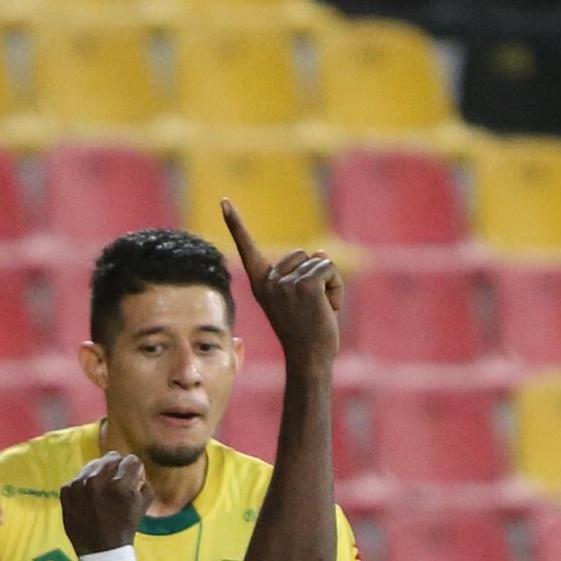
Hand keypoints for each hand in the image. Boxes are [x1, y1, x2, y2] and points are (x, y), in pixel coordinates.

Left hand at [61, 449, 148, 555]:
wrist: (101, 550)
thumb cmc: (125, 528)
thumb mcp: (143, 506)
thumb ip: (144, 482)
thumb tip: (137, 471)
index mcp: (120, 485)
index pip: (131, 460)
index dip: (135, 470)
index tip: (133, 478)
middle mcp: (97, 481)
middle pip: (111, 457)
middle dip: (117, 467)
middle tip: (117, 482)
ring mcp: (79, 485)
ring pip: (93, 464)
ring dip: (100, 474)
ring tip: (102, 492)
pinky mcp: (66, 490)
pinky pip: (79, 477)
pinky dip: (85, 485)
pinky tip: (89, 499)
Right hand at [221, 199, 342, 375]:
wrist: (309, 360)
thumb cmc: (307, 333)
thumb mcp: (301, 300)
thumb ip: (305, 275)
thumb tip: (321, 251)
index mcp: (261, 284)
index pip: (247, 248)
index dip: (236, 223)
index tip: (224, 200)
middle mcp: (269, 281)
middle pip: (304, 256)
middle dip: (317, 278)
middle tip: (311, 308)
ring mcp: (286, 283)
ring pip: (320, 263)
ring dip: (328, 285)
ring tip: (319, 311)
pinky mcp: (305, 285)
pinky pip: (330, 269)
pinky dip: (337, 287)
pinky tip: (329, 309)